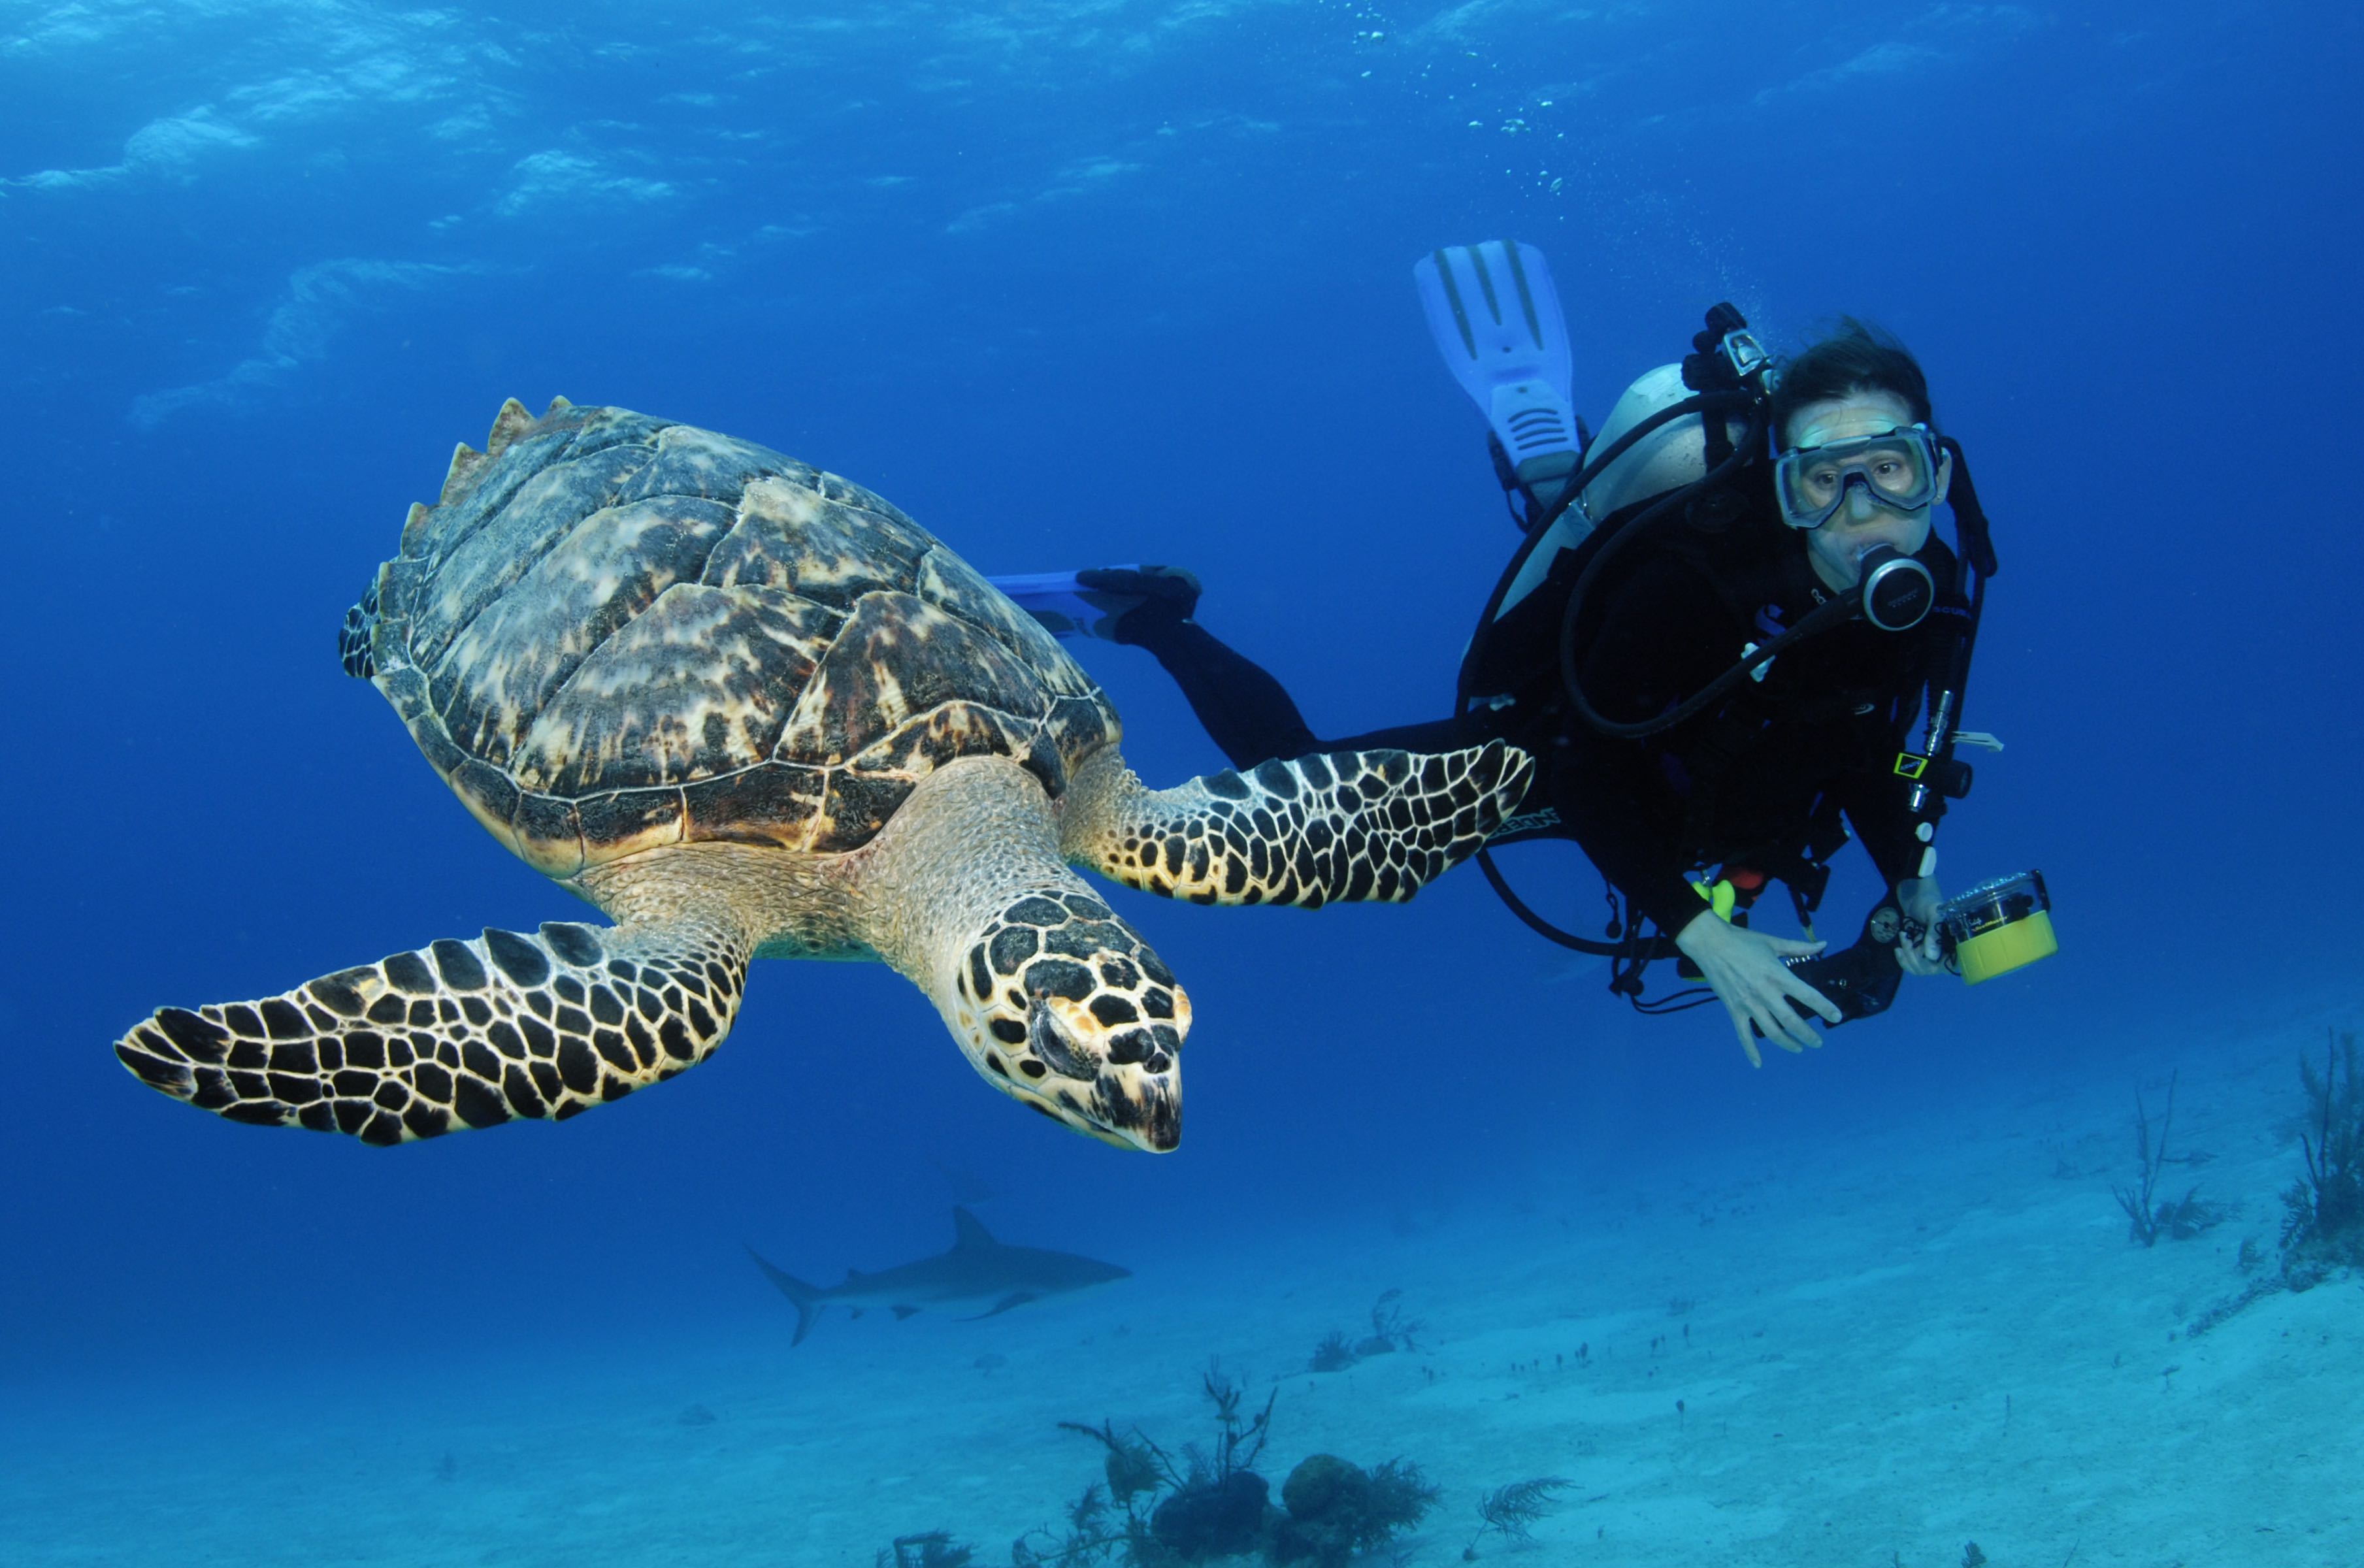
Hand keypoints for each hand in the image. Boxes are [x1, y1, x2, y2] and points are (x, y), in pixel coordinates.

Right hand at [1673, 911, 1842, 1066]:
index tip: (1836, 1017)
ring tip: (1799, 1048)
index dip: (1824, 1007)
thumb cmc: (1743, 940)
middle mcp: (1765, 993)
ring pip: (1772, 1031)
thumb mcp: (1773, 942)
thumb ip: (1799, 947)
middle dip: (1807, 1035)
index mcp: (1778, 975)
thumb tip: (1824, 944)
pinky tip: (1759, 1063)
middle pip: (1791, 1021)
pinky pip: (1743, 1035)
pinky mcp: (1734, 1010)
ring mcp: (1749, 1004)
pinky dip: (1751, 1051)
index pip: (1807, 995)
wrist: (1710, 943)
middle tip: (1818, 1042)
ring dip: (1788, 1043)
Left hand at [1893, 877, 1945, 976]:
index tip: (1921, 951)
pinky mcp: (1920, 955)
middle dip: (1914, 956)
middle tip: (1906, 939)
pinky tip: (1898, 948)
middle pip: (1931, 969)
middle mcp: (1947, 953)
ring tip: (1903, 938)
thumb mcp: (1934, 914)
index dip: (1936, 964)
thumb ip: (1934, 934)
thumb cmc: (1930, 903)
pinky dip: (1903, 958)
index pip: (1951, 966)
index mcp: (1956, 944)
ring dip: (1907, 955)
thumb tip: (1931, 957)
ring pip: (1919, 968)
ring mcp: (1932, 956)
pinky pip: (1911, 966)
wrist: (1916, 898)